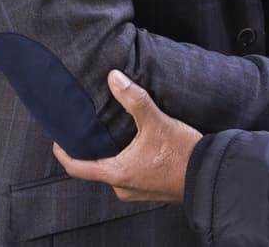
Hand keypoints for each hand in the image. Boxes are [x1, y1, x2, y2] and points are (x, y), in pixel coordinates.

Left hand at [53, 70, 201, 203]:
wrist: (210, 175)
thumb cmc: (182, 154)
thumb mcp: (157, 122)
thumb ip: (134, 99)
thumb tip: (114, 77)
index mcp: (117, 173)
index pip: (77, 167)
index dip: (64, 153)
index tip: (58, 140)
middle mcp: (122, 187)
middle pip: (97, 168)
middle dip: (93, 149)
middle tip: (92, 129)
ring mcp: (137, 191)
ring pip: (115, 171)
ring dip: (114, 155)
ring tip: (118, 133)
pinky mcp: (151, 190)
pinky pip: (131, 175)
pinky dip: (129, 161)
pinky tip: (140, 146)